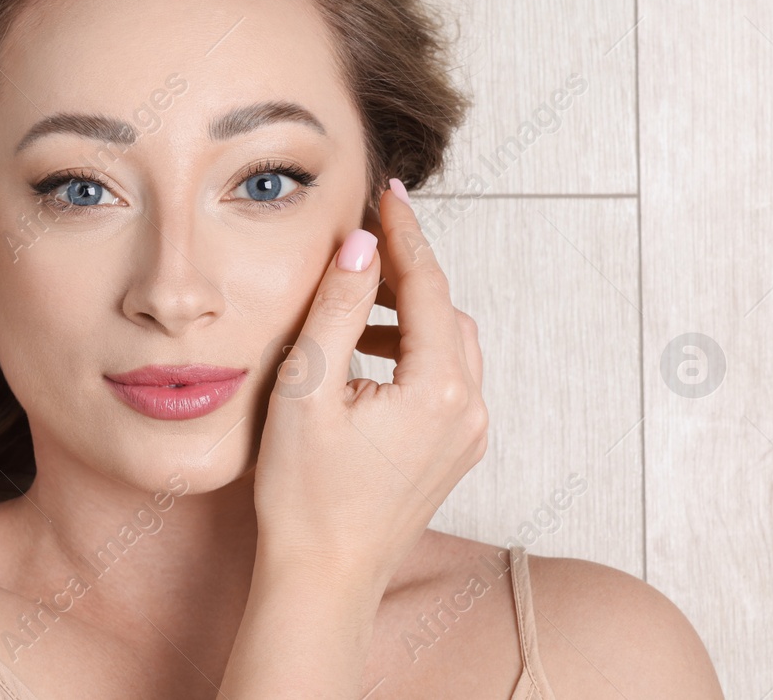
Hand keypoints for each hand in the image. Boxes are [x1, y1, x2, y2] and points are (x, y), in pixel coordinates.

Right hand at [250, 179, 487, 591]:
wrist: (323, 577)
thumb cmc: (306, 494)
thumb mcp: (308, 387)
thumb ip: (338, 308)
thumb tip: (362, 246)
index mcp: (438, 389)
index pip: (430, 285)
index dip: (405, 234)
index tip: (387, 194)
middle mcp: (467, 409)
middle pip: (448, 311)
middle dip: (408, 273)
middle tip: (362, 245)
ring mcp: (466, 435)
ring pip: (450, 345)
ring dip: (409, 315)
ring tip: (352, 305)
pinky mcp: (453, 452)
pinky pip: (444, 379)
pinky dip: (412, 352)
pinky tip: (363, 357)